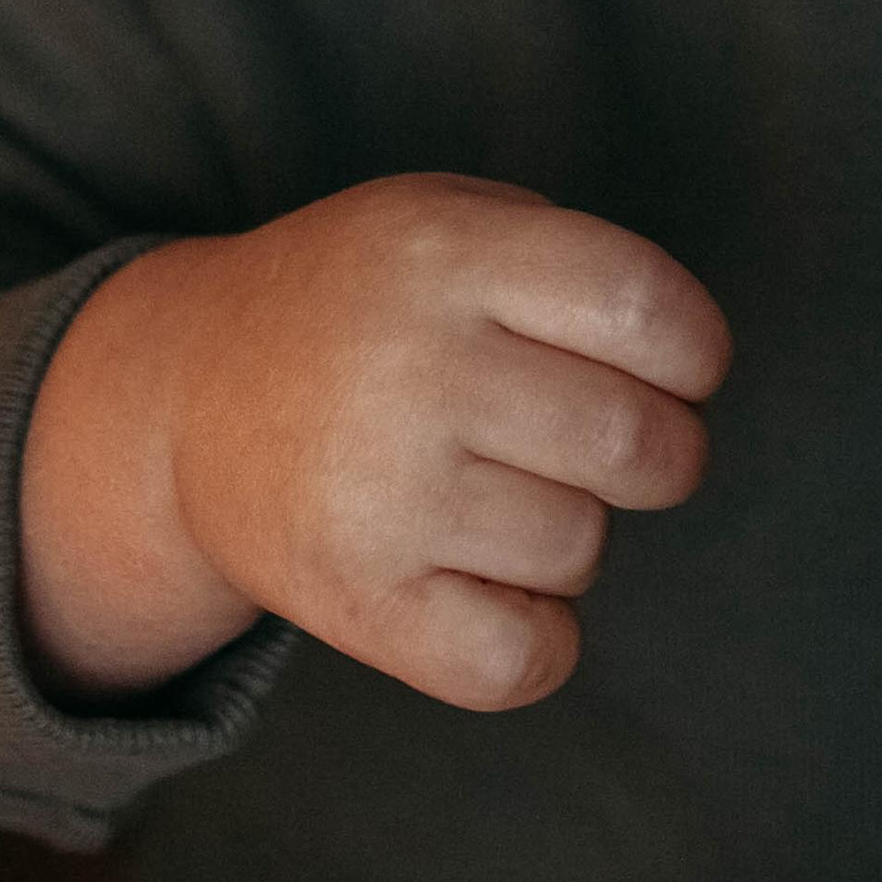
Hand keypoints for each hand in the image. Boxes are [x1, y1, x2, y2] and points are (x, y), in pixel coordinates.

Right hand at [19, 175, 726, 709]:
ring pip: (581, 550)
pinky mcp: (354, 600)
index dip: (694, 352)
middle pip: (637, 446)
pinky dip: (533, 639)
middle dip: (661, 457)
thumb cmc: (368, 305)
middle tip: (606, 448)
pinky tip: (484, 583)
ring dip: (567, 536)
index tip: (672, 369)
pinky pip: (524, 661)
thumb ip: (573, 265)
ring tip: (493, 495)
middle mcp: (409, 365)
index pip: (644, 306)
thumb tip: (686, 374)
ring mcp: (377, 490)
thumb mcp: (448, 219)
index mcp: (445, 253)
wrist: (187, 394)